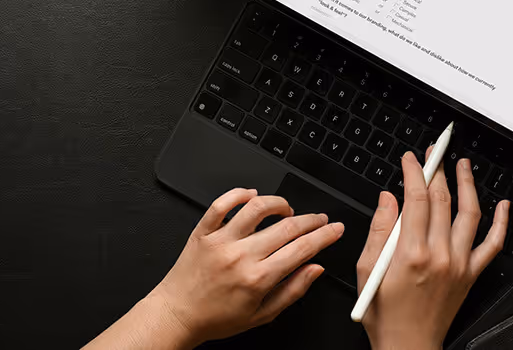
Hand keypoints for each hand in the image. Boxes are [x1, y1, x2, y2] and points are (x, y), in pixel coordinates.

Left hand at [86, 188, 344, 349]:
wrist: (177, 314)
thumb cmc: (217, 318)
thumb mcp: (262, 315)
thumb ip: (293, 290)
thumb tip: (316, 269)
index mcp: (258, 278)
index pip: (302, 249)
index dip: (324, 235)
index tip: (335, 228)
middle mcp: (241, 255)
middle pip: (286, 226)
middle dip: (311, 219)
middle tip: (320, 218)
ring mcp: (220, 240)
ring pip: (256, 208)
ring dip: (278, 202)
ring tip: (287, 208)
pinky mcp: (203, 231)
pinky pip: (221, 204)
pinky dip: (238, 194)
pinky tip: (250, 195)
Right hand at [356, 151, 508, 349]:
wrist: (408, 345)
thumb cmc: (385, 312)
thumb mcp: (367, 269)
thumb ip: (379, 230)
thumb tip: (387, 199)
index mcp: (410, 253)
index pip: (416, 199)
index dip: (414, 172)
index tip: (411, 159)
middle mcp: (439, 255)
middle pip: (442, 201)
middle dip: (437, 170)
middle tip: (434, 153)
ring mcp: (459, 264)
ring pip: (469, 214)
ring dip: (467, 184)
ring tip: (462, 165)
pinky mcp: (471, 274)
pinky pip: (493, 245)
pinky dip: (501, 222)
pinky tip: (502, 205)